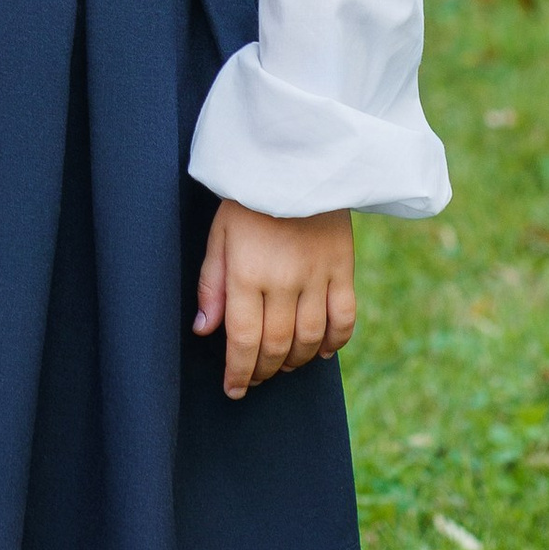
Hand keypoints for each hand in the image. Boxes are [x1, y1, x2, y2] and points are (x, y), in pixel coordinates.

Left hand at [194, 201, 355, 398]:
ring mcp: (317, 275)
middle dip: (263, 370)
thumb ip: (211, 284)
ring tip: (283, 366)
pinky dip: (335, 341)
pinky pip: (344, 317)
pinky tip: (322, 352)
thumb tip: (204, 329)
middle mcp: (283, 280)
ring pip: (310, 338)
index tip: (234, 390)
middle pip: (277, 344)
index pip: (243, 339)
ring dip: (296, 361)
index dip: (238, 372)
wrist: (297, 159)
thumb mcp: (218, 235)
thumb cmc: (249, 198)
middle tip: (255, 378)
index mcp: (247, 273)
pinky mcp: (343, 267)